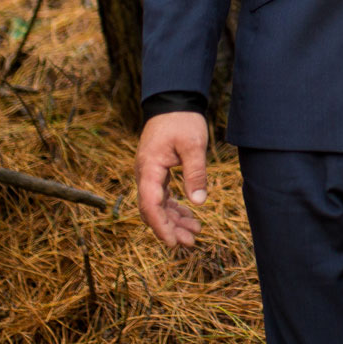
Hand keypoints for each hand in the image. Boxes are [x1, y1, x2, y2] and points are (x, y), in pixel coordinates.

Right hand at [135, 111, 209, 248]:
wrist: (173, 101)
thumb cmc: (182, 120)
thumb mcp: (193, 145)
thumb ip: (195, 173)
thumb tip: (198, 202)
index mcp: (149, 168)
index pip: (150, 205)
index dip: (161, 226)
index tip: (174, 242)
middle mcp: (145, 174)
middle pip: (153, 209)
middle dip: (170, 228)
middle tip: (190, 242)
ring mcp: (150, 173)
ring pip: (158, 205)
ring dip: (174, 219)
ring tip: (195, 233)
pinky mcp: (157, 172)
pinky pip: (163, 196)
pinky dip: (175, 207)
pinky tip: (189, 216)